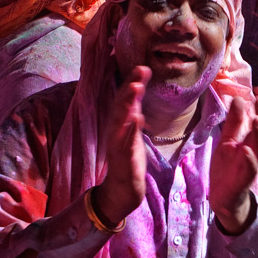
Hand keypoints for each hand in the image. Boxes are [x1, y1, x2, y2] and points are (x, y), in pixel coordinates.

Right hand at [92, 66, 149, 225]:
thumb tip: (135, 92)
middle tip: (140, 70)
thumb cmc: (128, 160)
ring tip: (136, 87)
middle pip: (120, 105)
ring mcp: (118, 145)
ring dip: (127, 103)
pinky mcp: (123, 159)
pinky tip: (137, 118)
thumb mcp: (132, 132)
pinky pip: (125, 142)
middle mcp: (115, 131)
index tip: (143, 67)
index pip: (124, 100)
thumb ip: (132, 113)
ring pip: (120, 120)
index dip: (132, 83)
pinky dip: (130, 129)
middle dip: (129, 87)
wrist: (121, 190)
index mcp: (118, 125)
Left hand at [210, 87, 257, 233]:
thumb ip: (234, 123)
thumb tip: (239, 99)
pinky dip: (249, 161)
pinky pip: (247, 171)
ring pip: (257, 149)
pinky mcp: (241, 181)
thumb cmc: (228, 168)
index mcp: (249, 141)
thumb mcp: (227, 142)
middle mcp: (253, 152)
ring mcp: (248, 167)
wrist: (224, 199)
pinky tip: (246, 150)